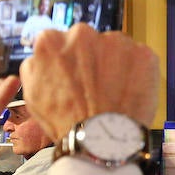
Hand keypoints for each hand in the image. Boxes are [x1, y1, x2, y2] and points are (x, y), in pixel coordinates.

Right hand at [20, 23, 160, 140]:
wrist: (100, 141)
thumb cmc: (65, 121)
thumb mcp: (31, 93)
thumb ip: (36, 66)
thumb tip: (43, 55)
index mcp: (51, 40)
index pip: (62, 43)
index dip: (71, 62)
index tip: (76, 77)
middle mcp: (82, 33)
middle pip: (90, 42)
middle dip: (94, 60)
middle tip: (96, 87)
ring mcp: (115, 41)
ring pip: (116, 49)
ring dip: (117, 65)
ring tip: (115, 93)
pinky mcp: (142, 54)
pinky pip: (140, 59)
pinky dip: (138, 73)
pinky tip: (130, 93)